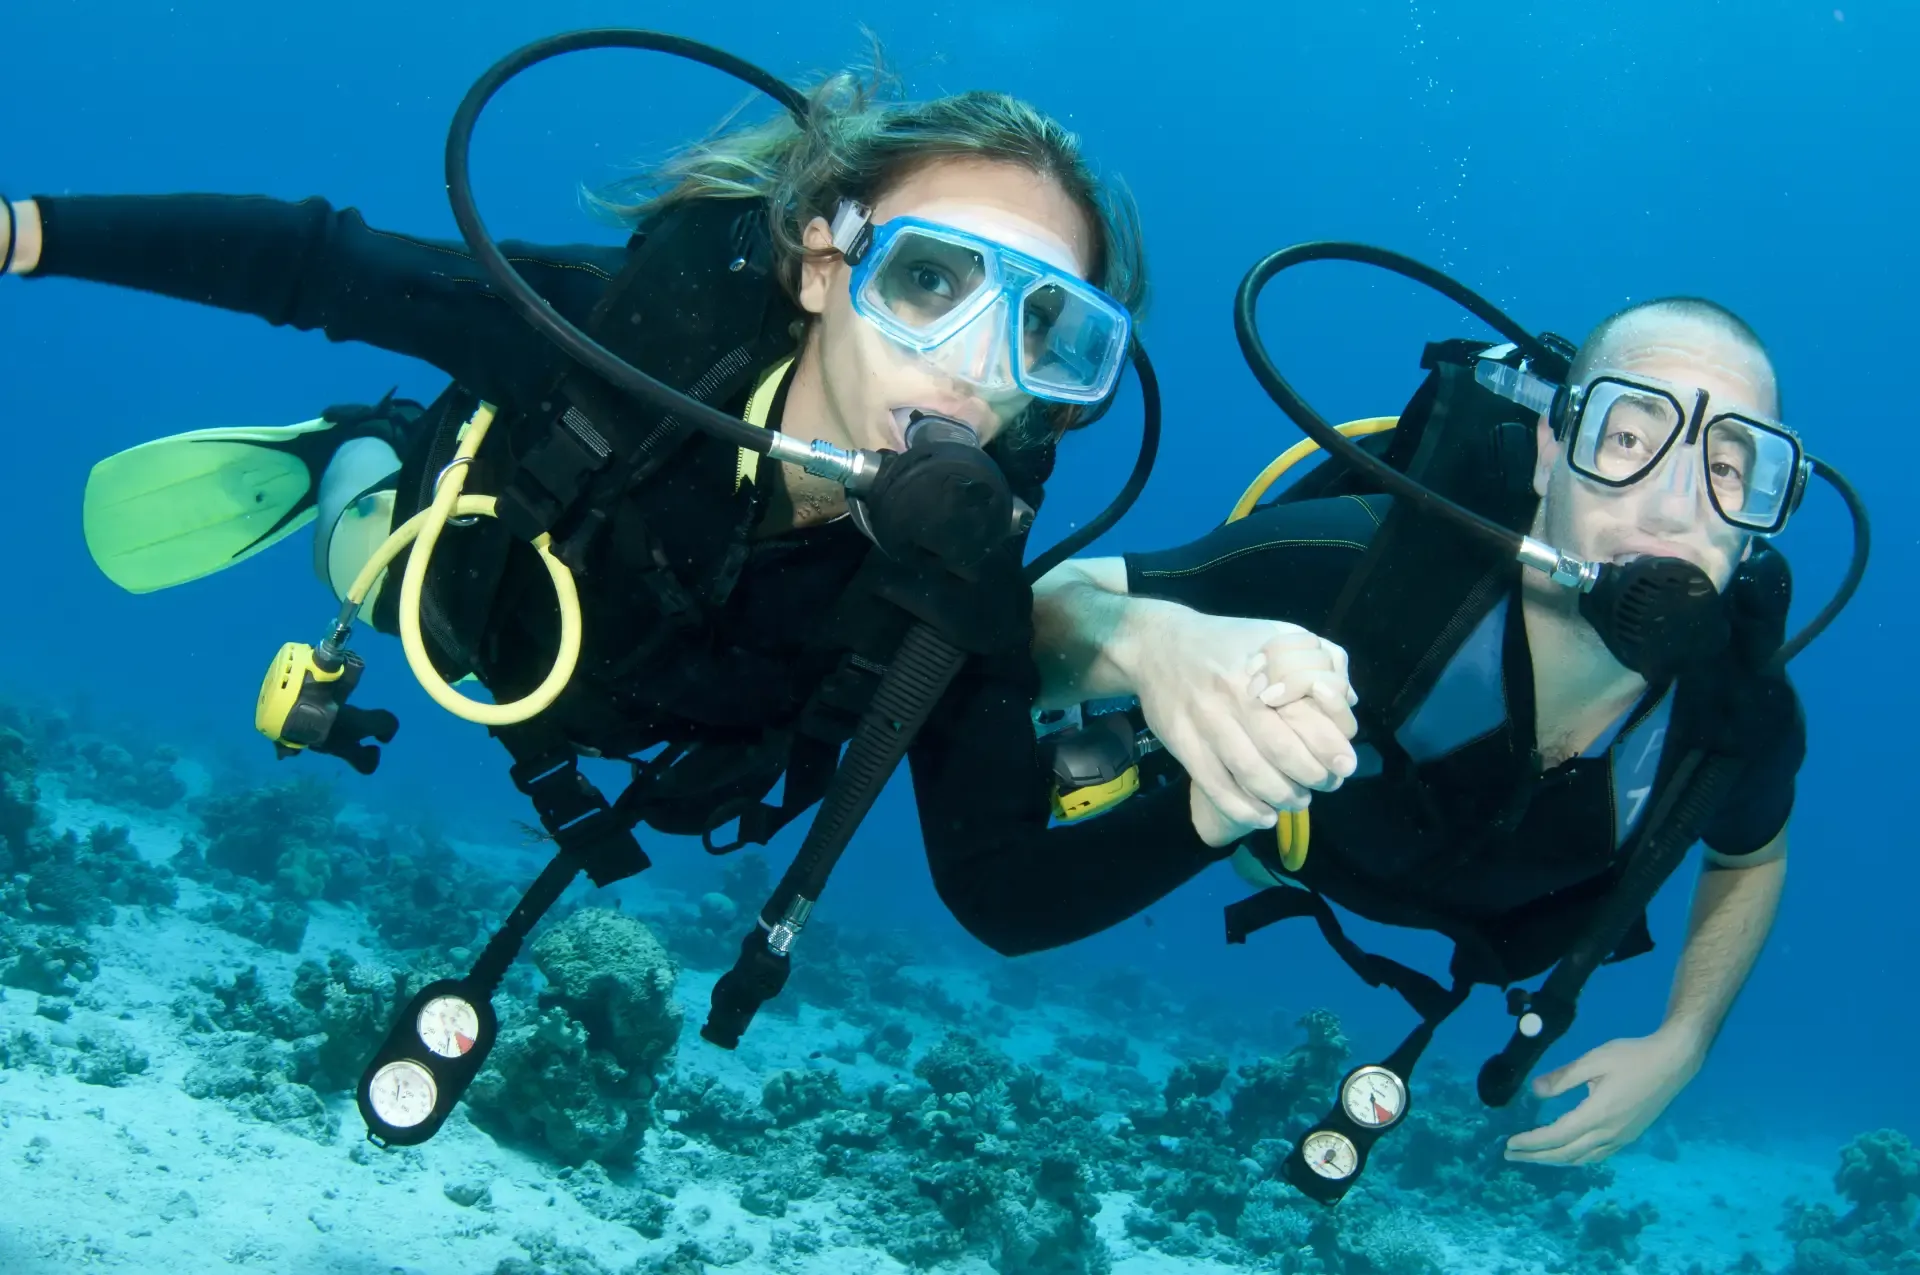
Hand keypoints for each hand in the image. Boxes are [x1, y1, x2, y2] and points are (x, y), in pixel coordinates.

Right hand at [1130, 608, 1357, 831]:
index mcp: (1263, 669)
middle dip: (1311, 777)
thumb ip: (1317, 659)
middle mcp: (1235, 696)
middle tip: (1324, 785)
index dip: (1330, 747)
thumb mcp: (1275, 634)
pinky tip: (1263, 816)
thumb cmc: (1226, 643)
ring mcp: (1206, 722)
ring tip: (1297, 800)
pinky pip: (1215, 785)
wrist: (1157, 646)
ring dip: (1281, 797)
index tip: (1344, 765)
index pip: (1306, 715)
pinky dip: (1243, 809)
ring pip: (1250, 773)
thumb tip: (1347, 698)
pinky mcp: (1182, 742)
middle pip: (1281, 750)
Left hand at [1503, 1030, 1703, 1165]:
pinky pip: (1597, 1156)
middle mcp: (1609, 1133)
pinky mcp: (1630, 1136)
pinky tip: (1566, 1153)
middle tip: (1510, 1155)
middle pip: (1565, 1153)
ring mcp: (1622, 1138)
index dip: (1531, 1142)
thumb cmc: (1632, 1057)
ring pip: (1582, 1159)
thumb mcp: (1593, 1060)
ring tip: (1533, 1157)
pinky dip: (1576, 1158)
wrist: (1674, 1062)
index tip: (1510, 1144)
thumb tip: (1535, 1092)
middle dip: (1536, 1157)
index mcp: (1597, 1114)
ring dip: (1554, 1160)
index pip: (1556, 1136)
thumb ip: (1563, 1077)